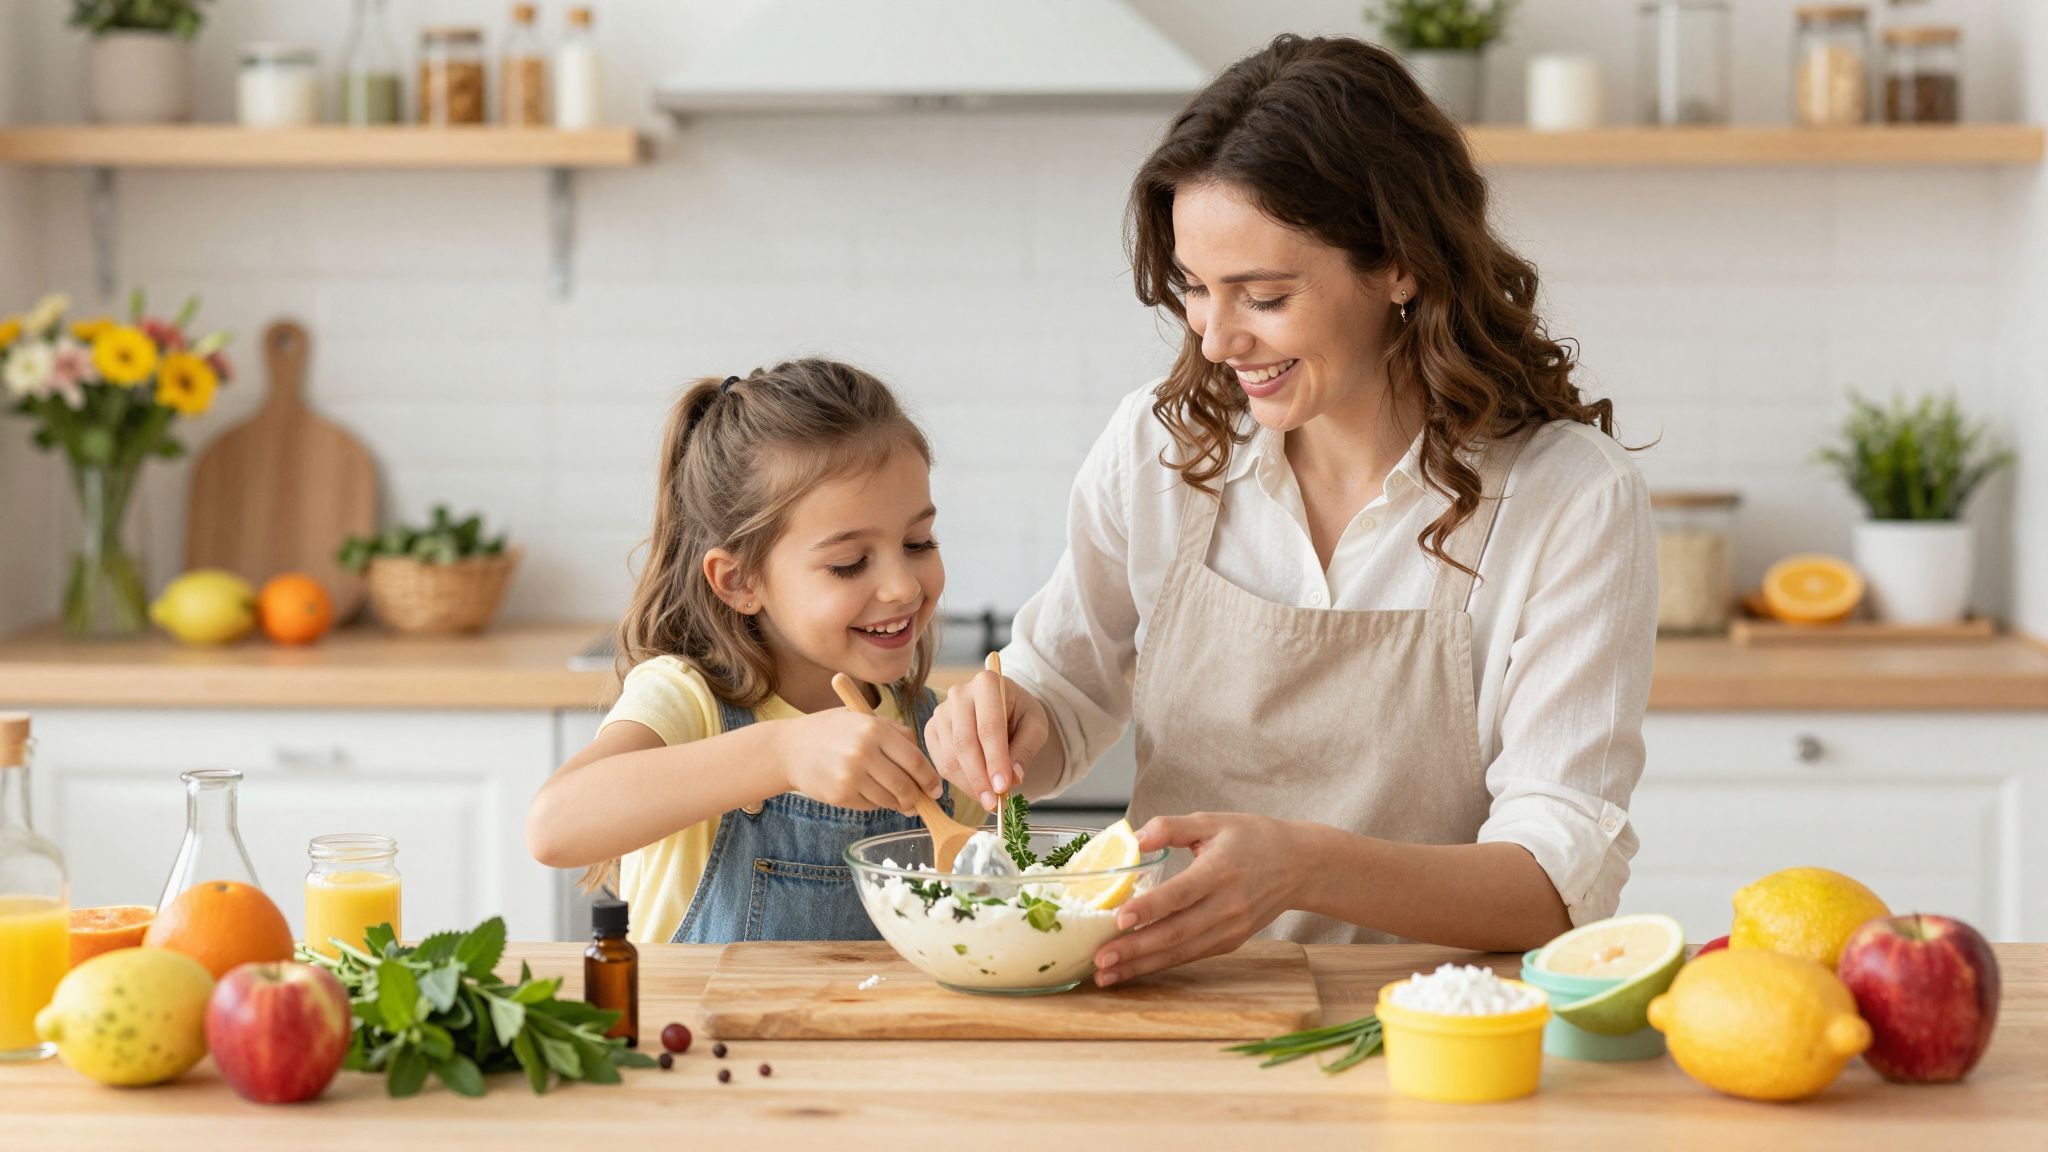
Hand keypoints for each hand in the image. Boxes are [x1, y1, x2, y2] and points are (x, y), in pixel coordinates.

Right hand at [777, 709, 942, 813]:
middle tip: (920, 800)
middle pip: (905, 786)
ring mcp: (850, 776)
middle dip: (917, 797)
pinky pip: (871, 806)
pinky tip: (869, 792)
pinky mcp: (840, 795)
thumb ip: (897, 735)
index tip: (935, 789)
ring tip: (898, 798)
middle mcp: (863, 752)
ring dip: (898, 803)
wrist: (791, 748)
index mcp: (875, 729)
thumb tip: (924, 767)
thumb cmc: (834, 731)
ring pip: (889, 800)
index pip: (915, 761)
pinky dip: (876, 803)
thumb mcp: (865, 720)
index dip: (929, 779)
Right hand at [923, 671, 1049, 810]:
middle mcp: (959, 694)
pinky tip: (976, 789)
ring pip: (950, 756)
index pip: (989, 727)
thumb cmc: (1020, 714)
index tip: (1004, 788)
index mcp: (987, 683)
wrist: (1001, 707)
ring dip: (969, 784)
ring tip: (988, 800)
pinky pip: (940, 762)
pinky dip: (958, 781)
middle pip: (965, 743)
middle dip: (979, 778)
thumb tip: (1014, 778)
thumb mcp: (1035, 726)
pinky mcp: (931, 729)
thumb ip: (1026, 749)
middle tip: (993, 803)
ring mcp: (941, 711)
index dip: (996, 760)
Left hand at [1092, 813, 1301, 987]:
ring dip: (1141, 966)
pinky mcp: (1230, 942)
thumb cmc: (1252, 838)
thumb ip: (1171, 826)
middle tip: (1099, 959)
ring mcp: (1230, 929)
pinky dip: (1160, 966)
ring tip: (1106, 974)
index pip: (1181, 893)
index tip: (1119, 919)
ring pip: (1180, 952)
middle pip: (1176, 932)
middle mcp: (1227, 905)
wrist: (1298, 865)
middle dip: (1135, 949)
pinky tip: (1132, 970)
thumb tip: (1134, 837)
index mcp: (1220, 871)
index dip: (1150, 908)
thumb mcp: (1213, 821)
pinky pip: (1190, 956)